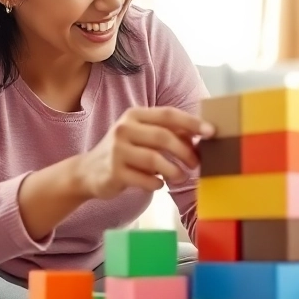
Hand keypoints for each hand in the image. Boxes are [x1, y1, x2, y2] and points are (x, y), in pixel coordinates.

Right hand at [72, 107, 212, 199]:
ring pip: (155, 159)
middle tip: (196, 163)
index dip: (192, 123)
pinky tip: (158, 184)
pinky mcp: (114, 172)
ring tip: (179, 176)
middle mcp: (124, 129)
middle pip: (163, 137)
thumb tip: (199, 134)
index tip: (211, 132)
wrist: (87, 172)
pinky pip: (145, 179)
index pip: (168, 114)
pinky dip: (157, 183)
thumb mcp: (142, 135)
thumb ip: (167, 132)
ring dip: (173, 170)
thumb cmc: (124, 152)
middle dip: (185, 151)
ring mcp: (117, 150)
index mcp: (134, 115)